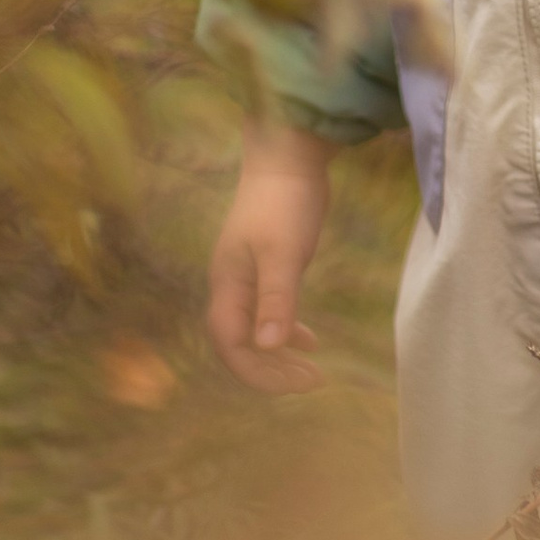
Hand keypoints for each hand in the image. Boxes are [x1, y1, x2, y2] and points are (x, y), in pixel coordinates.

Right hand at [206, 120, 332, 390]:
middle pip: (239, 345)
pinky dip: (287, 331)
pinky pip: (269, 312)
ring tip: (312, 373)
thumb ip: (276, 299)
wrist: (287, 156)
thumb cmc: (284, 203)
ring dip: (279, 356)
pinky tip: (310, 342)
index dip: (258, 373)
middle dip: (271, 371)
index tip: (298, 384)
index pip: (230, 346)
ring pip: (254, 331)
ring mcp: (247, 276)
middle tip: (312, 383)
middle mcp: (231, 286)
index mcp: (227, 285)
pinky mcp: (266, 266)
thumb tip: (266, 347)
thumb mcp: (283, 253)